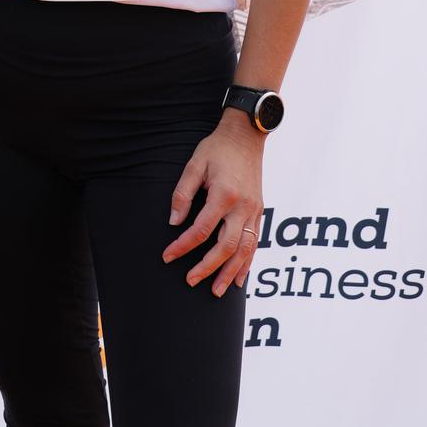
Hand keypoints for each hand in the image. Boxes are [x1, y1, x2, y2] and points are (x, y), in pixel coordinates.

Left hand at [162, 116, 263, 296]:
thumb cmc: (217, 148)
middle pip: (226, 246)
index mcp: (224, 194)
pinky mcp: (259, 212)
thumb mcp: (194, 164)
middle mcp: (242, 207)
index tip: (168, 256)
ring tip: (216, 291)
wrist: (246, 136)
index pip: (201, 229)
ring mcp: (254, 211)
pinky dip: (247, 263)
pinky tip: (238, 279)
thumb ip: (183, 193)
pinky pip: (255, 243)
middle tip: (190, 280)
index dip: (183, 245)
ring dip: (230, 272)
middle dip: (207, 267)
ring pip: (244, 250)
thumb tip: (174, 222)